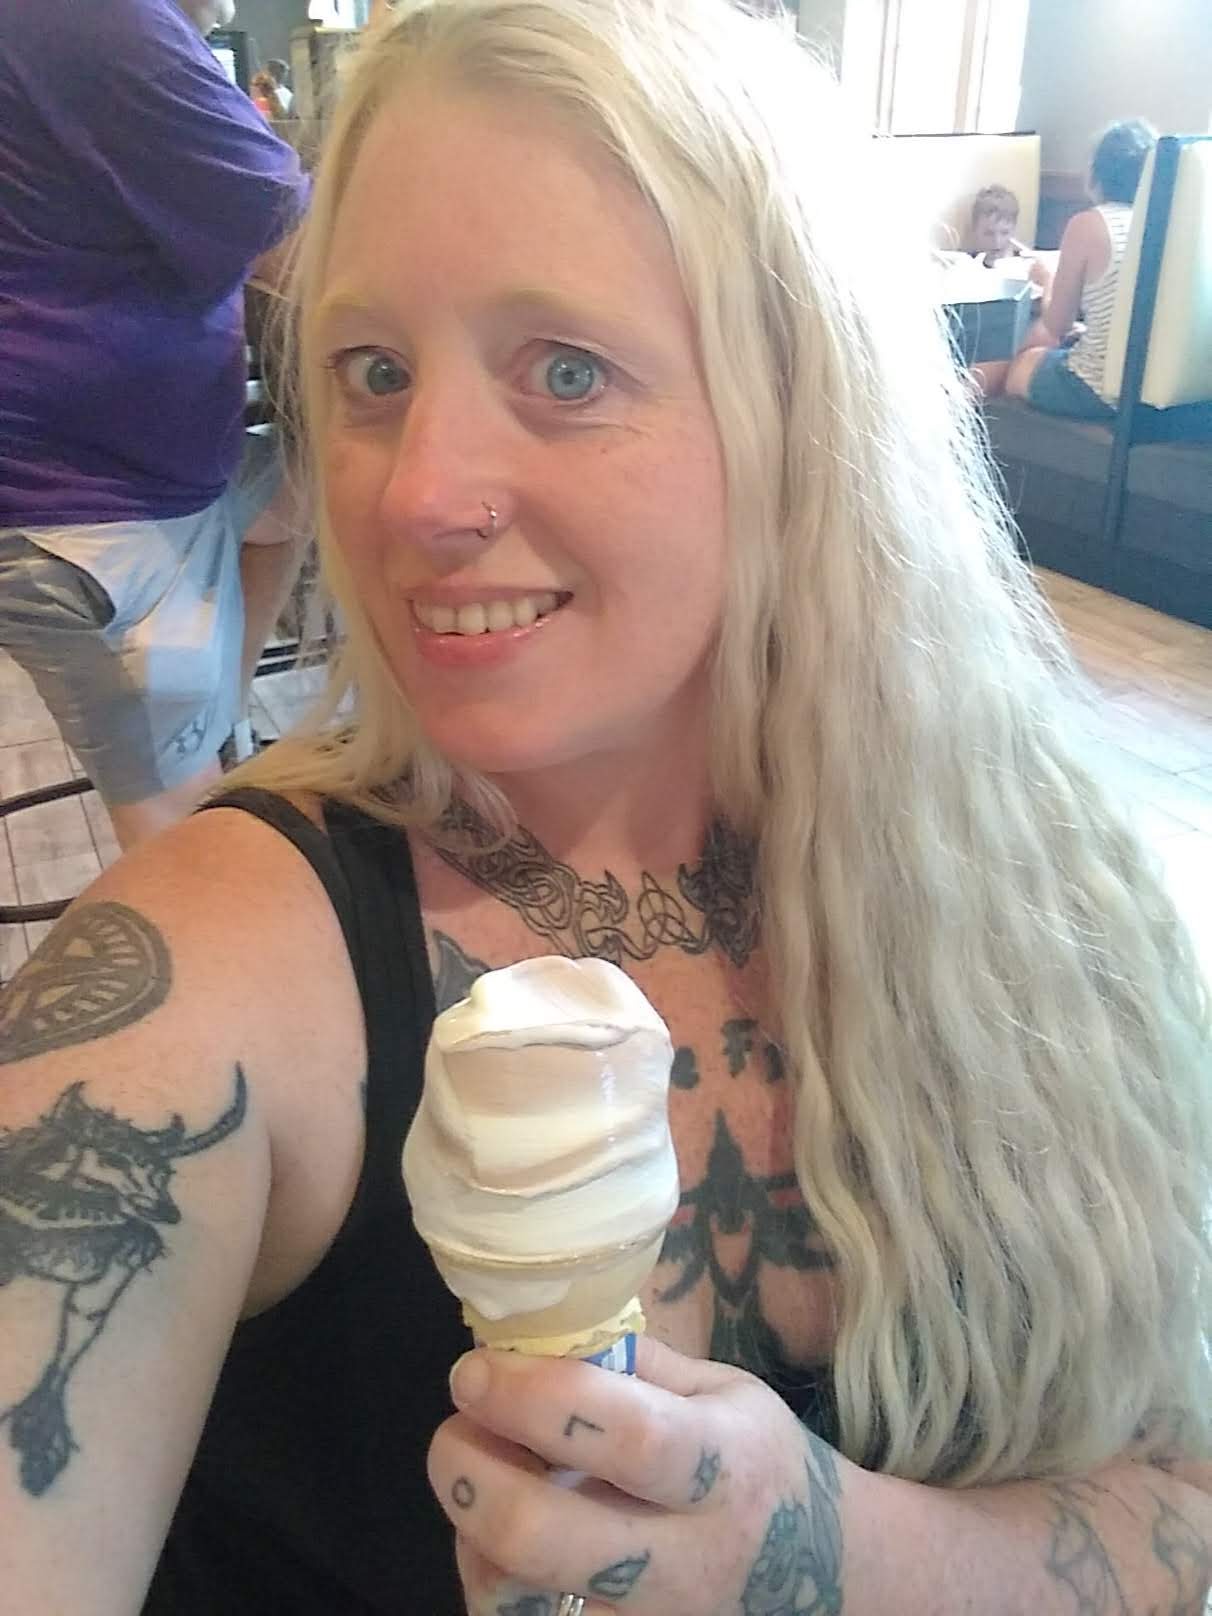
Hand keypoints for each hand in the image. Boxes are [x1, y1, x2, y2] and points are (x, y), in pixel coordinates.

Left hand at [427, 1336, 858, 1614]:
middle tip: (456, 1428)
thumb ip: (636, 1364)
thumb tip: (540, 1333)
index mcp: (723, 1464)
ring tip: (479, 1486)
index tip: (476, 1370)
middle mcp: (687, 1558)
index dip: (535, 1399)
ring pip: (521, 1604)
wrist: (826, 1576)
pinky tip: (497, 1543)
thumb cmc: (757, 1461)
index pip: (626, 1436)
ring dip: (473, 1536)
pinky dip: (491, 1582)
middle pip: (548, 1536)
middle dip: (472, 1475)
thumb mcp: (723, 1390)